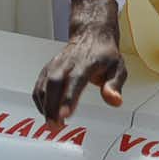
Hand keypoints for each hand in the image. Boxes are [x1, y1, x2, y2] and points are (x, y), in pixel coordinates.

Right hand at [34, 0, 126, 123]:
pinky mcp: (48, 69)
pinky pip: (39, 85)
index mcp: (86, 62)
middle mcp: (68, 62)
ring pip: (44, 84)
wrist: (91, 34)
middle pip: (55, 83)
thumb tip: (114, 100)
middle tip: (55, 125)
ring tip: (52, 123)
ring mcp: (56, 64)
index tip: (65, 114)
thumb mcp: (118, 68)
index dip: (69, 98)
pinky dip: (40, 101)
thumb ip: (115, 85)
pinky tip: (46, 112)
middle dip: (52, 106)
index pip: (76, 80)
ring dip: (45, 106)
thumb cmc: (105, 54)